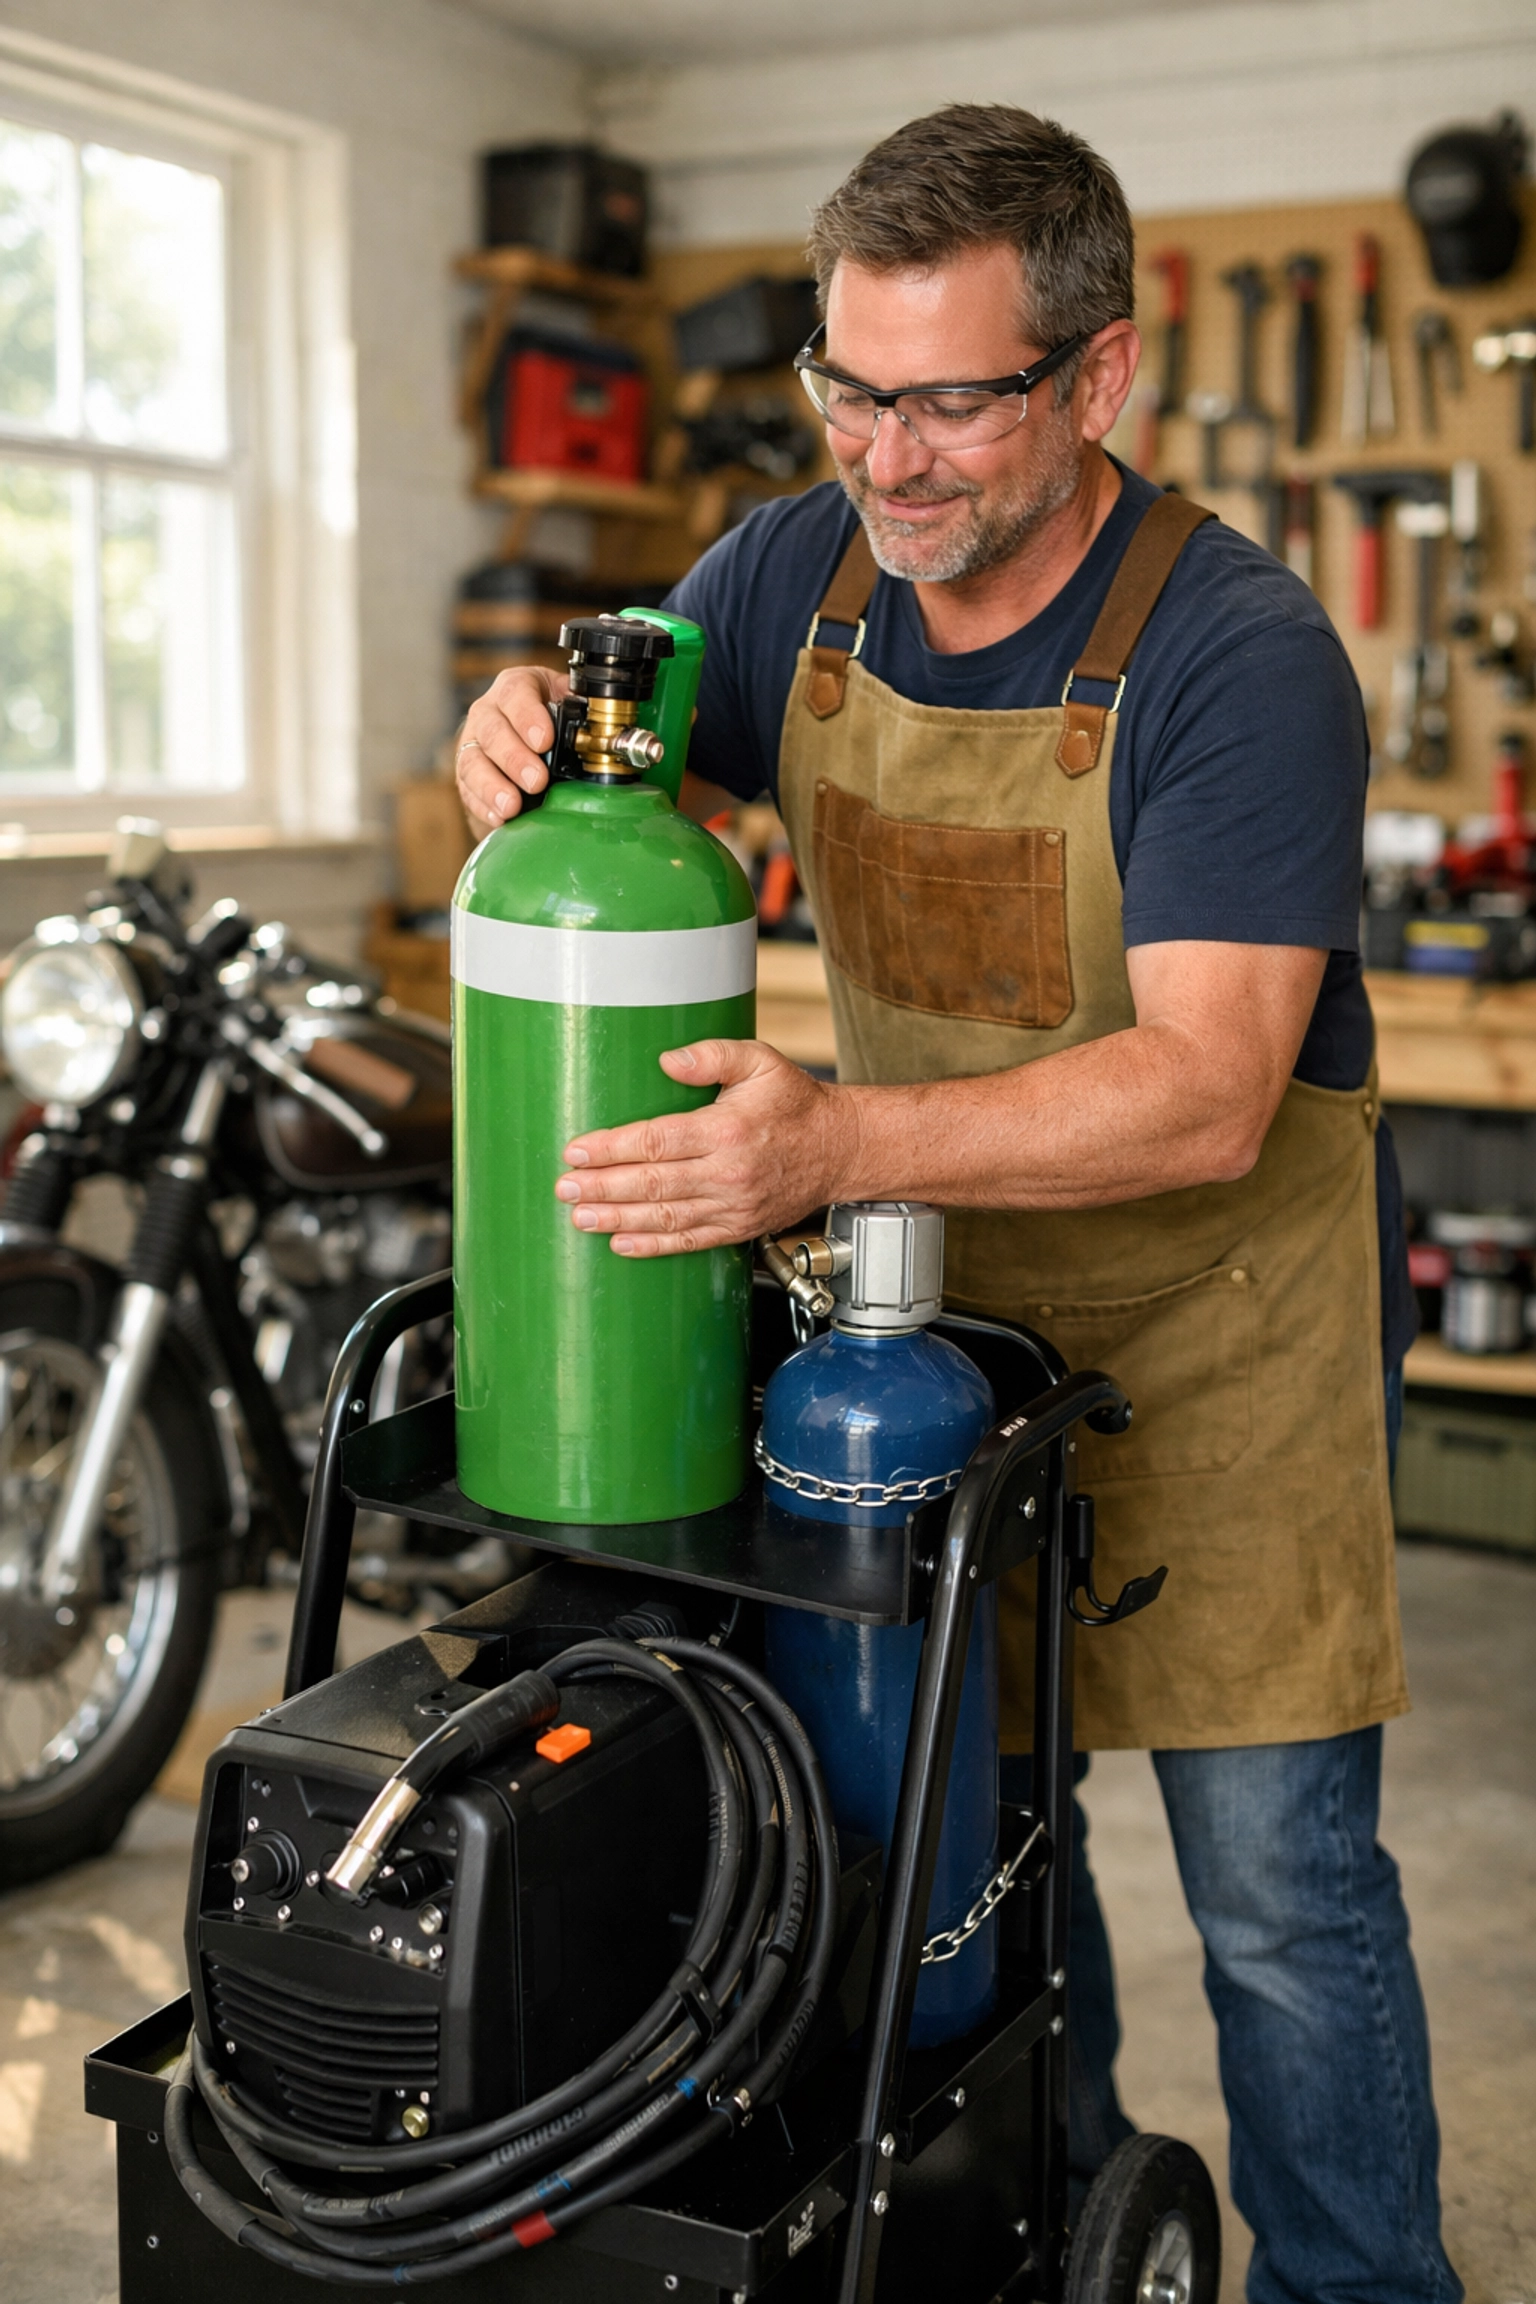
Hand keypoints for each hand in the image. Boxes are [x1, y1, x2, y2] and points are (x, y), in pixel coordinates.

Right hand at [455, 665, 571, 835]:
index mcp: (516, 687)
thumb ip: (582, 710)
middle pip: (492, 731)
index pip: (515, 693)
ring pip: (473, 761)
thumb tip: (606, 730)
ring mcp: (473, 742)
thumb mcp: (567, 702)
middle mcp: (488, 711)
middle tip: (537, 780)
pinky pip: (467, 788)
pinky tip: (499, 818)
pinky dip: (483, 805)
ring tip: (512, 806)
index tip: (544, 740)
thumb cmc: (550, 717)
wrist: (521, 732)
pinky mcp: (466, 771)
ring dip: (492, 786)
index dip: (527, 716)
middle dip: (514, 759)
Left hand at [556, 1039, 860, 1254]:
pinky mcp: (738, 1227)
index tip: (578, 1151)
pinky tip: (621, 1244)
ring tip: (580, 1217)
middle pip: (653, 1183)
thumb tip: (667, 1060)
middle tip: (565, 1187)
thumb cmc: (796, 1104)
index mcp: (728, 1130)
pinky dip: (653, 1246)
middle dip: (603, 1187)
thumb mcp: (761, 1062)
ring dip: (617, 1219)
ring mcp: (734, 1205)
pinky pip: (690, 1241)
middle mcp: (729, 1172)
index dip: (612, 1148)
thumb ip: (712, 1055)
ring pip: (665, 1216)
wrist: (840, 1149)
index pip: (657, 1140)